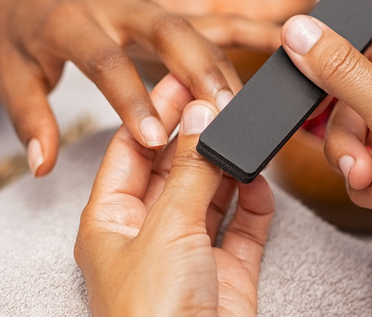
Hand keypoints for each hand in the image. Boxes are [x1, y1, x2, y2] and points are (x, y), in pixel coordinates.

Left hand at [0, 0, 278, 175]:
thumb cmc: (19, 28)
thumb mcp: (9, 73)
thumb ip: (29, 118)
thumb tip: (42, 164)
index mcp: (69, 23)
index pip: (105, 62)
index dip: (129, 98)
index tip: (152, 137)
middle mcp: (114, 8)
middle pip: (165, 33)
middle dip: (198, 71)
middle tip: (223, 112)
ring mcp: (145, 7)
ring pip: (194, 30)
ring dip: (224, 66)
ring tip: (250, 108)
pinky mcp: (165, 11)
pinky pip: (210, 19)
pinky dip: (247, 28)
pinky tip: (279, 39)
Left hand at [75, 74, 273, 316]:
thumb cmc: (153, 316)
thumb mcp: (167, 229)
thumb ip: (191, 169)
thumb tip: (203, 114)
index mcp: (111, 222)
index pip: (131, 150)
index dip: (154, 113)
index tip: (183, 78)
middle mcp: (149, 233)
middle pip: (175, 167)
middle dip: (198, 134)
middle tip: (224, 95)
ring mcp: (190, 252)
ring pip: (212, 193)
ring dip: (229, 165)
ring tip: (246, 129)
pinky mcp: (228, 271)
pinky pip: (244, 225)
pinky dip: (255, 202)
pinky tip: (259, 180)